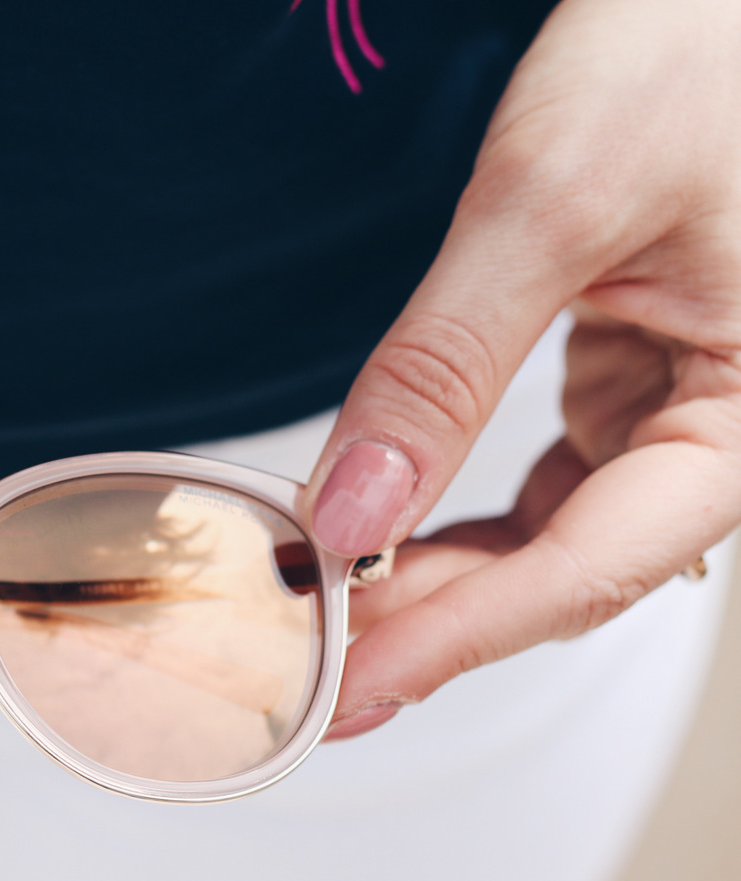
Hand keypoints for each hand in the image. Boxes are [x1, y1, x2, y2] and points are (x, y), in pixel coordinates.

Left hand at [303, 0, 740, 739]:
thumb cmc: (695, 46)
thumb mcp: (552, 204)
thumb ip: (444, 367)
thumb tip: (351, 514)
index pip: (594, 569)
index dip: (459, 638)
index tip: (348, 688)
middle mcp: (730, 428)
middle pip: (572, 571)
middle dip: (437, 619)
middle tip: (310, 666)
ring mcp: (686, 407)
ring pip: (556, 535)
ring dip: (444, 575)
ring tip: (332, 613)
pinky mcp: (640, 375)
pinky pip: (553, 478)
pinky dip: (464, 510)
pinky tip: (389, 531)